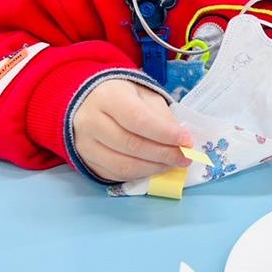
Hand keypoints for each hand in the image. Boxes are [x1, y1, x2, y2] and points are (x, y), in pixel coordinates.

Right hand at [72, 79, 192, 181]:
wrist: (89, 102)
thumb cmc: (123, 97)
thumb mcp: (145, 96)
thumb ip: (162, 116)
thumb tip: (181, 142)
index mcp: (108, 97)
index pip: (138, 119)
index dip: (165, 133)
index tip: (187, 141)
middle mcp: (91, 121)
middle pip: (131, 144)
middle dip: (163, 154)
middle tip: (185, 158)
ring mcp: (84, 144)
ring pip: (123, 165)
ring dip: (153, 168)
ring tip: (171, 165)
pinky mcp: (85, 161)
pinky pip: (115, 174)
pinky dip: (139, 175)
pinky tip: (153, 168)